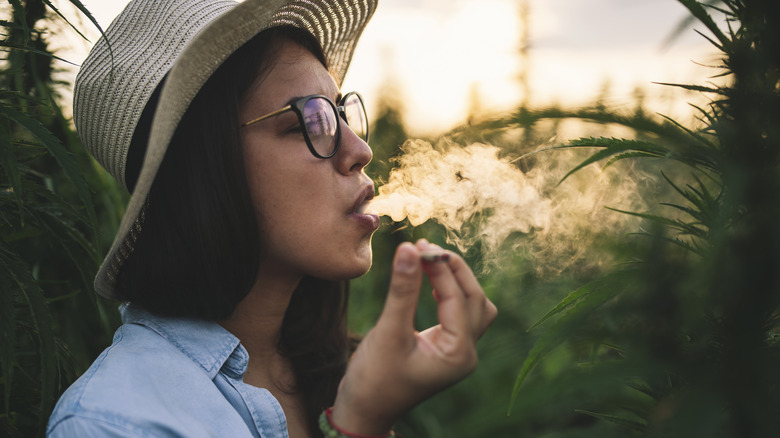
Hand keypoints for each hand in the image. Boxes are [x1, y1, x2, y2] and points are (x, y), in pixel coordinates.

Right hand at [332, 240, 496, 434]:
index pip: (457, 298)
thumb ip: (402, 290)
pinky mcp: (446, 348)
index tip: (417, 244)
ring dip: (455, 280)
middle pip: (475, 298)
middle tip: (424, 247)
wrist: (363, 411)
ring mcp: (458, 351)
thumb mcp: (387, 332)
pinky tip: (428, 279)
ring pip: (472, 304)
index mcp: (458, 354)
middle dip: (452, 270)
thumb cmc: (373, 379)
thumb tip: (409, 249)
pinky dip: (448, 292)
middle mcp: (466, 353)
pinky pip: (458, 312)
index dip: (440, 268)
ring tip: (428, 259)